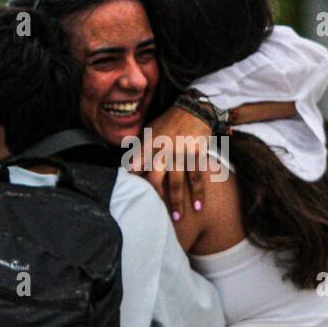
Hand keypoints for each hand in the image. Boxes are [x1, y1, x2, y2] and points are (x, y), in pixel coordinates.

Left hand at [134, 105, 210, 219]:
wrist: (194, 108)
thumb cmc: (169, 122)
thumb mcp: (150, 130)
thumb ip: (140, 148)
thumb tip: (129, 166)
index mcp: (149, 142)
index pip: (136, 163)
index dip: (133, 178)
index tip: (131, 193)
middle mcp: (164, 149)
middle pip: (156, 176)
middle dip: (154, 195)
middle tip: (155, 212)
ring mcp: (181, 152)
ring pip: (178, 180)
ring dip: (178, 201)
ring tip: (178, 218)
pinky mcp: (197, 153)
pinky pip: (197, 176)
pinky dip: (198, 192)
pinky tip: (198, 206)